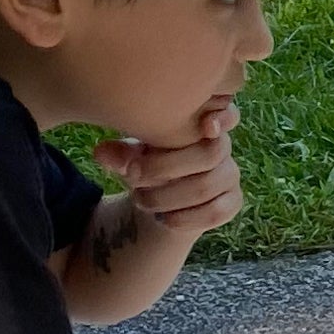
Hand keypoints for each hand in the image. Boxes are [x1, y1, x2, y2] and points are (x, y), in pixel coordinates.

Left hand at [96, 97, 244, 246]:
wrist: (160, 204)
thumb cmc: (148, 166)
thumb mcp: (132, 157)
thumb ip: (121, 153)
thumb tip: (101, 152)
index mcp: (202, 124)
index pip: (228, 114)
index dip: (224, 117)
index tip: (206, 126)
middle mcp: (222, 147)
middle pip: (210, 153)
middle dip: (166, 167)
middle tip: (132, 175)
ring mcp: (230, 176)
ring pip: (206, 186)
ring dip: (167, 197)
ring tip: (140, 199)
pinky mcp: (232, 203)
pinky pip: (214, 212)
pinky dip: (184, 218)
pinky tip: (163, 218)